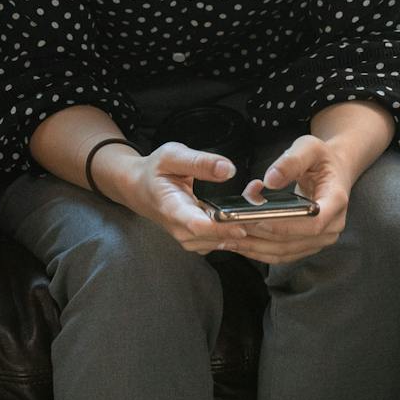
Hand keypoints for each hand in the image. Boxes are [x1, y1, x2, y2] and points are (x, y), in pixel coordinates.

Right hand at [113, 142, 249, 254]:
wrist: (140, 189)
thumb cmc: (155, 171)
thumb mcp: (173, 156)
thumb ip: (200, 162)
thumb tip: (228, 169)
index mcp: (172, 208)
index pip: (197, 226)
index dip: (222, 226)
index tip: (243, 220)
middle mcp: (180, 230)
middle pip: (213, 238)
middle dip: (239, 226)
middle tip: (260, 209)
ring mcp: (188, 239)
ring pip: (220, 243)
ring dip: (240, 230)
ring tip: (256, 211)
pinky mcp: (197, 241)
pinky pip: (220, 243)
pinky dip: (234, 233)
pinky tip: (244, 218)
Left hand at [227, 134, 352, 264]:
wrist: (333, 172)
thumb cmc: (321, 159)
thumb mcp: (309, 147)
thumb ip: (291, 161)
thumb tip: (270, 181)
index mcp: (336, 201)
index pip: (312, 223)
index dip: (283, 225)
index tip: (256, 219)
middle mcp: (332, 226)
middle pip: (293, 241)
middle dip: (260, 235)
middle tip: (230, 226)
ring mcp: (320, 240)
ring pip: (284, 251)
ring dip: (254, 247)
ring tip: (226, 238)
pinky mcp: (307, 245)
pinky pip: (281, 254)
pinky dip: (258, 251)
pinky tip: (237, 243)